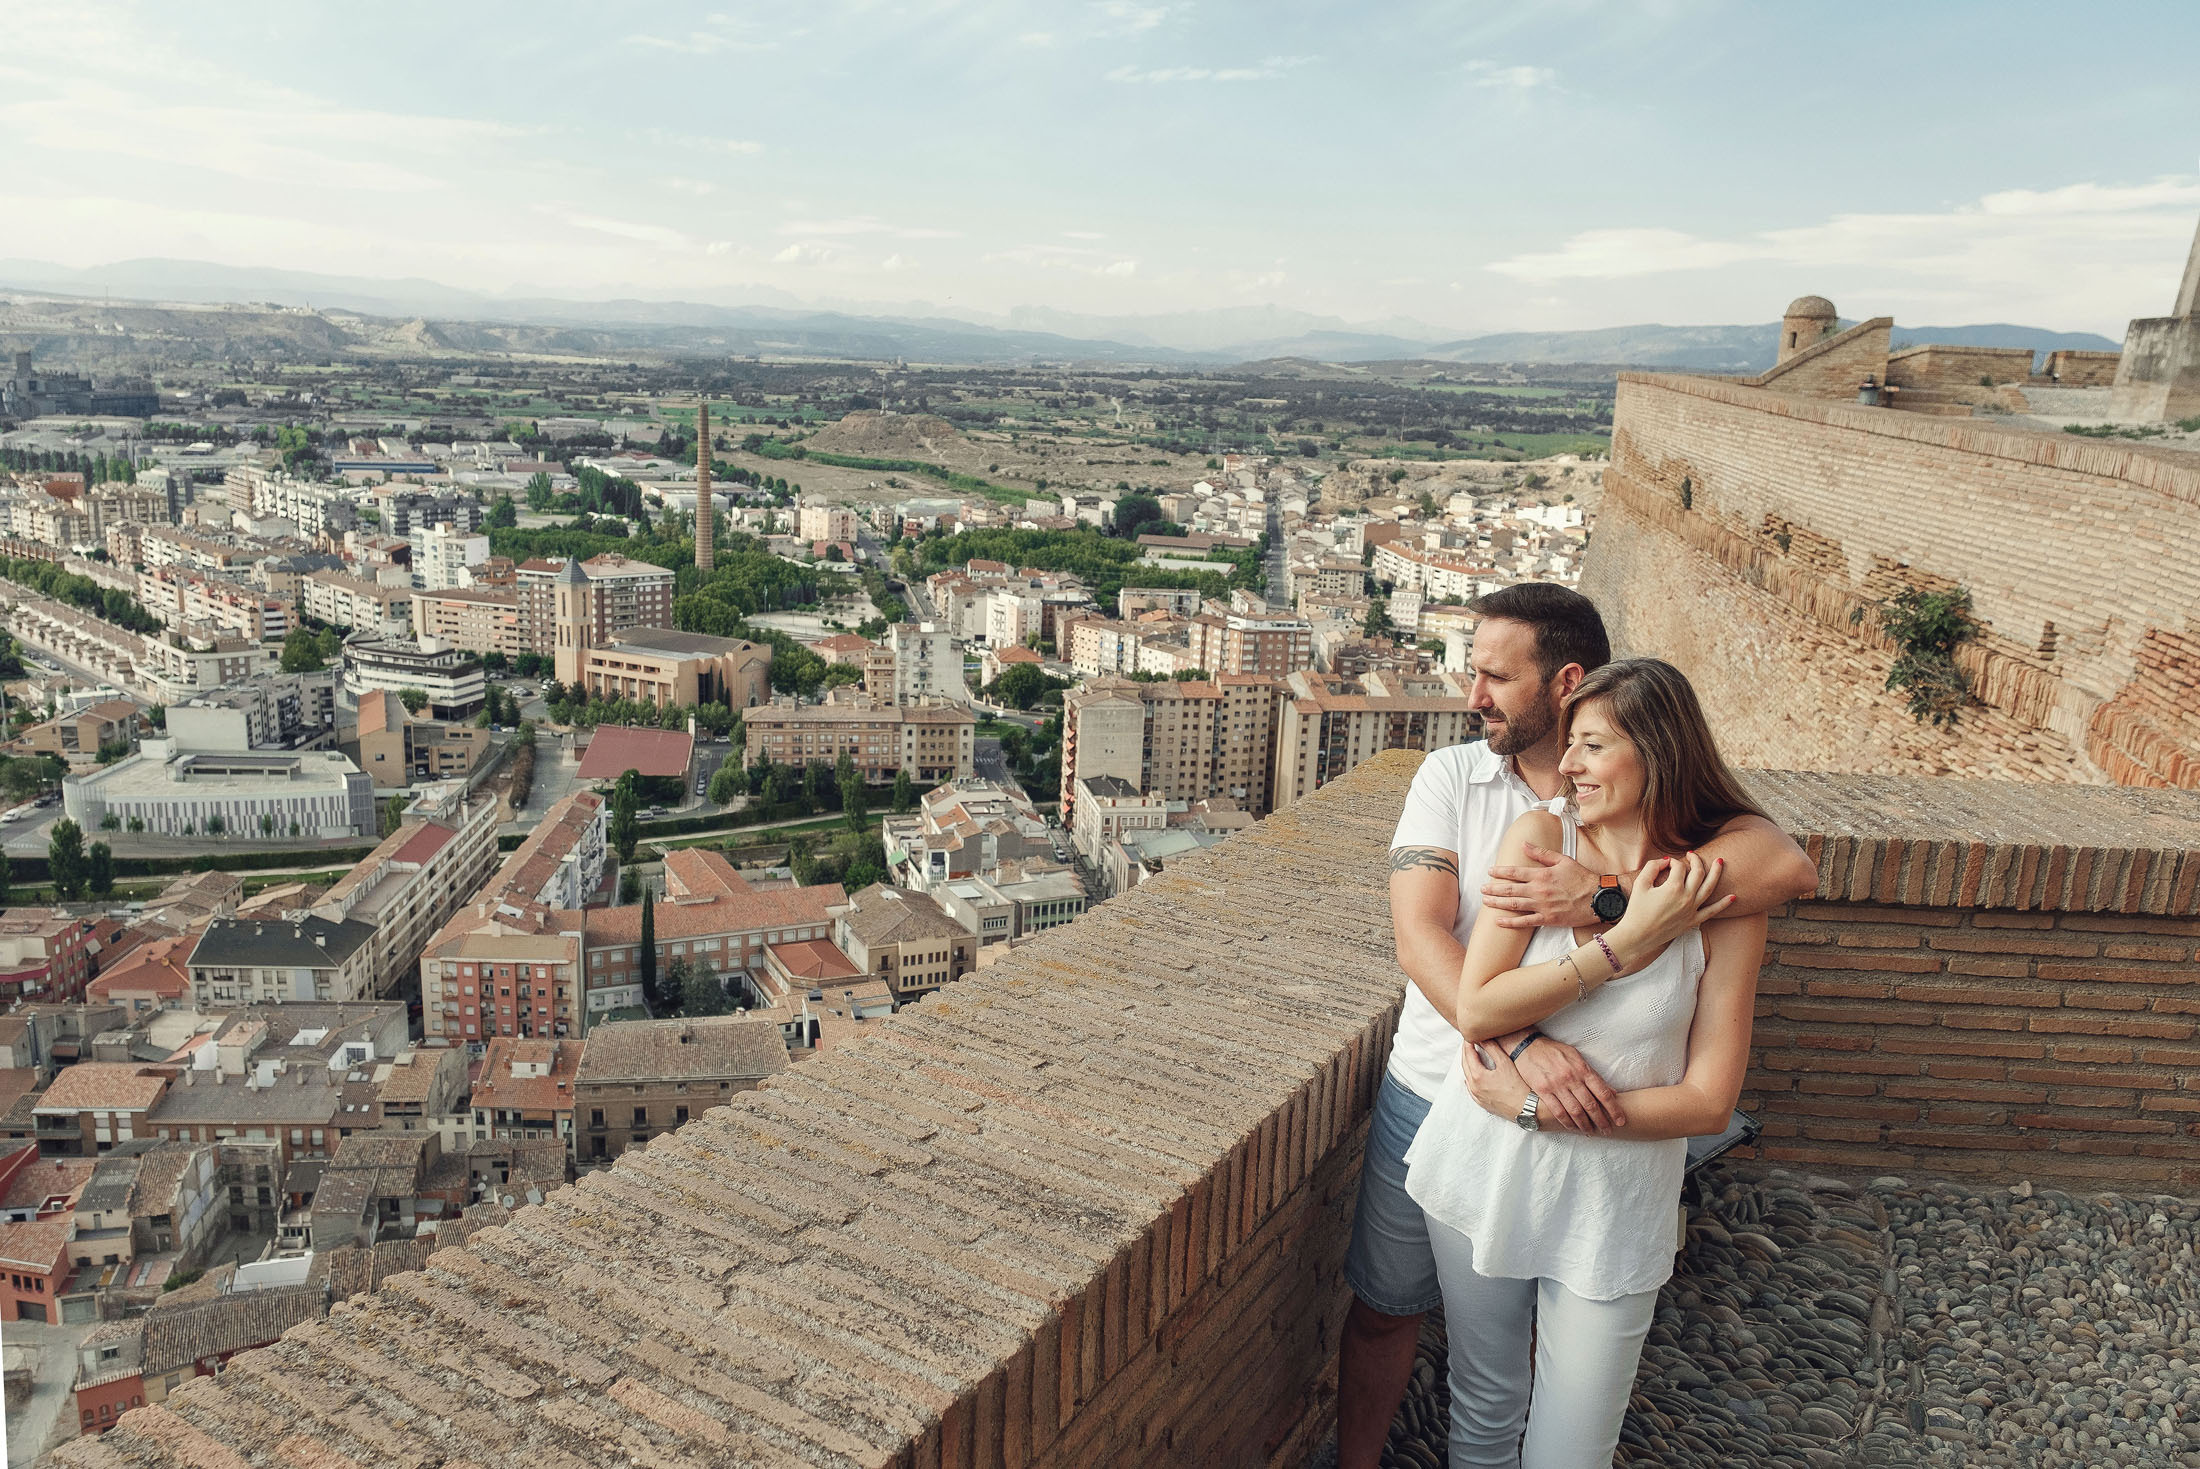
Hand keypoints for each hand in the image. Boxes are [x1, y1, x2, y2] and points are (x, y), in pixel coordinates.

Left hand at [1461, 1041, 1529, 1121]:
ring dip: (1468, 1064)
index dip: (1468, 1043)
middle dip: (1466, 1052)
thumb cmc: (1518, 1086)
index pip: (1468, 1054)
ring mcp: (1477, 1096)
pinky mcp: (1482, 1103)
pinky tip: (1473, 1075)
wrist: (1527, 1108)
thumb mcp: (1505, 1063)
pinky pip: (1471, 1088)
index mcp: (1477, 1076)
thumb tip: (1482, 1038)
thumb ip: (1492, 1048)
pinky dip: (1470, 1078)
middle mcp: (1474, 1087)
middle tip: (1469, 1042)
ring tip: (1472, 1055)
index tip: (1470, 1035)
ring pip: (1467, 1076)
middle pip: (1465, 1064)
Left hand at [1480, 842, 1596, 930]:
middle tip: (1482, 888)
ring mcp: (1542, 906)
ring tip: (1485, 901)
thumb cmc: (1582, 878)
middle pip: (1510, 889)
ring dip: (1497, 903)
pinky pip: (1525, 921)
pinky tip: (1499, 921)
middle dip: (1493, 888)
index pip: (1515, 872)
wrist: (1598, 898)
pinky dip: (1510, 922)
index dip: (1500, 872)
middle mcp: (1539, 890)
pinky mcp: (1547, 919)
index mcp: (1542, 874)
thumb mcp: (1563, 860)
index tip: (1490, 871)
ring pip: (1514, 904)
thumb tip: (1524, 844)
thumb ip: (1542, 853)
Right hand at [1514, 1036, 1624, 1133]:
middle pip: (1590, 1105)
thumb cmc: (1555, 1052)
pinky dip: (1566, 1122)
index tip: (1620, 1120)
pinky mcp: (1543, 1091)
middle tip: (1608, 1131)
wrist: (1528, 1046)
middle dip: (1601, 1121)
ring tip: (1591, 1132)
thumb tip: (1612, 1091)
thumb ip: (1593, 1075)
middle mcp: (1571, 1078)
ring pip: (1575, 1111)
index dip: (1614, 1109)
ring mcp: (1556, 1085)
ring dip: (1585, 1125)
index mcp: (1582, 1069)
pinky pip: (1557, 1111)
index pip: (1603, 1093)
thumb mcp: (1577, 1057)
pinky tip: (1572, 1128)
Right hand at [1614, 852, 1732, 953]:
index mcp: (1673, 887)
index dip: (1672, 862)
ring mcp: (1692, 910)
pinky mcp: (1693, 921)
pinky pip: (1712, 911)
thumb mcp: (1640, 884)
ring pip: (1709, 888)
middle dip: (1696, 860)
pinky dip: (1723, 904)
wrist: (1638, 936)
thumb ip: (1652, 867)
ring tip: (1720, 861)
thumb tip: (1666, 861)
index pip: (1679, 867)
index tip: (1665, 864)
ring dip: (1716, 873)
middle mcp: (1686, 897)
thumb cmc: (1637, 910)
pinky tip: (1733, 897)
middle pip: (1698, 872)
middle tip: (1692, 854)